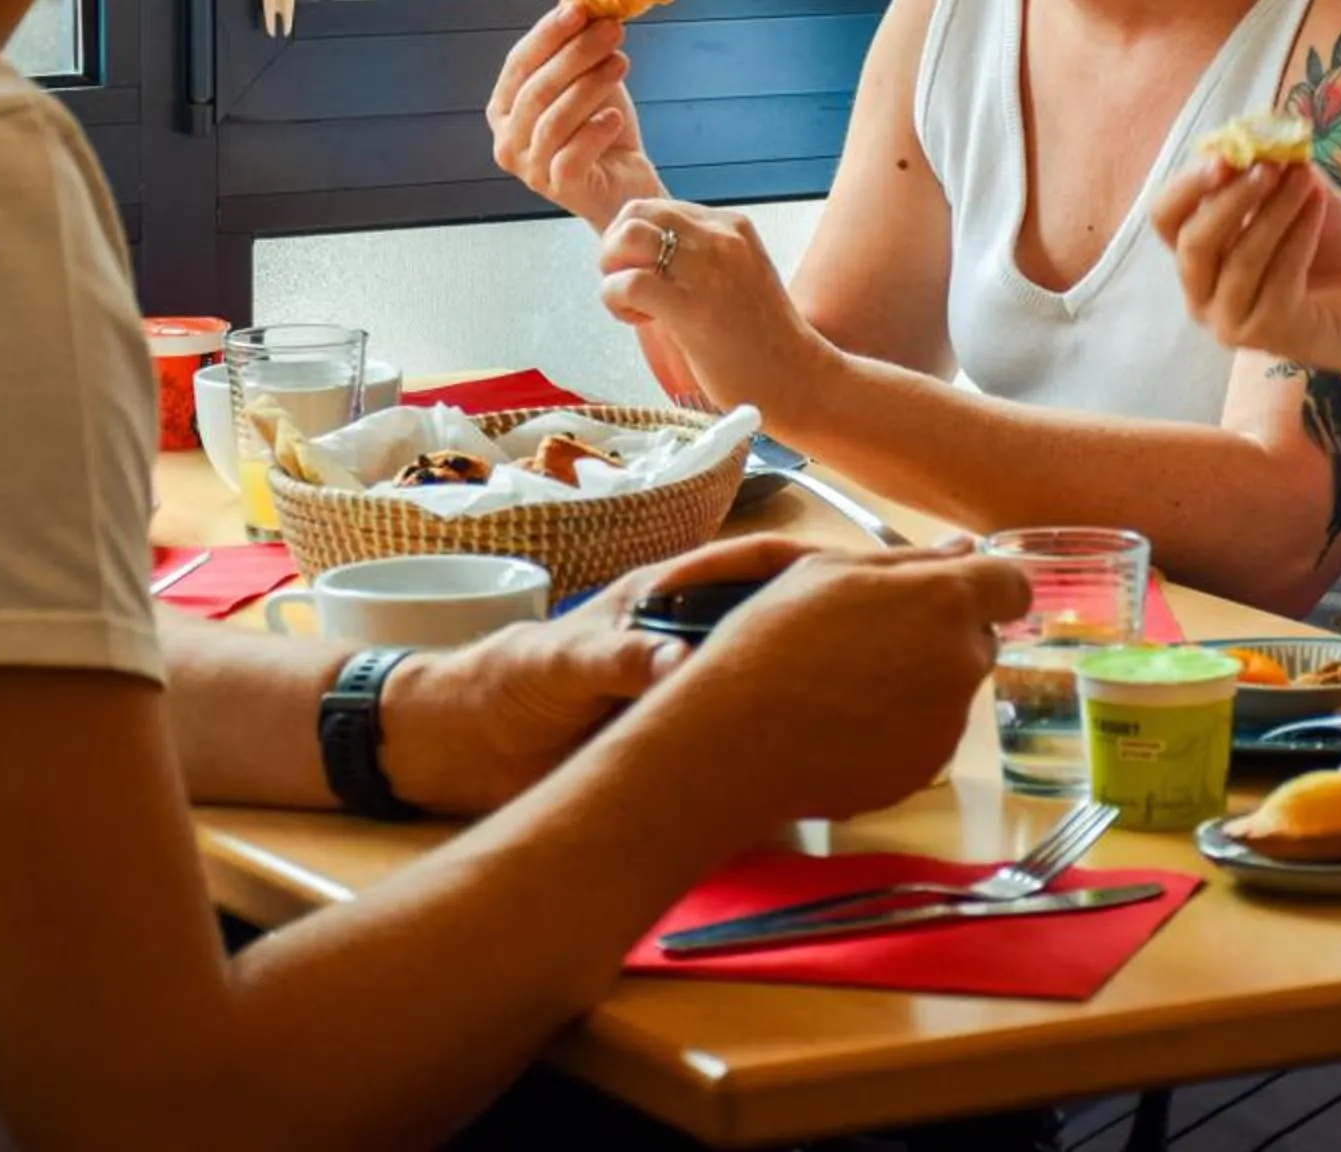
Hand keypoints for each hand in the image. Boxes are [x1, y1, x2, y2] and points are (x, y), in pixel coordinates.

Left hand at [379, 534, 816, 814]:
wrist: (468, 748)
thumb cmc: (511, 679)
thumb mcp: (562, 662)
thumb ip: (618, 658)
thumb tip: (683, 664)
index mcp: (666, 597)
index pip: (749, 567)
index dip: (800, 567)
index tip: (853, 579)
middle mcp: (687, 639)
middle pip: (767, 627)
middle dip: (816, 637)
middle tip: (872, 660)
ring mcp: (688, 694)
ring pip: (757, 689)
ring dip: (796, 700)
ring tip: (856, 719)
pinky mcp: (681, 746)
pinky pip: (734, 745)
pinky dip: (767, 756)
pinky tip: (808, 775)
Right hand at [487, 0, 661, 226]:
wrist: (626, 181)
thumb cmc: (600, 129)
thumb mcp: (587, 79)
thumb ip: (576, 47)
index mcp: (504, 109)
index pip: (518, 64)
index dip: (547, 34)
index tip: (579, 9)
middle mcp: (507, 141)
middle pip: (536, 89)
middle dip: (575, 54)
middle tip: (611, 30)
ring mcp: (530, 170)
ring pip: (553, 120)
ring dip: (589, 86)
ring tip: (622, 62)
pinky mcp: (559, 190)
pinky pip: (571, 156)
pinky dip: (594, 132)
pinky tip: (615, 118)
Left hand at [595, 199, 830, 420]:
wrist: (797, 378)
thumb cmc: (763, 340)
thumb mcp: (736, 275)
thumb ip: (698, 257)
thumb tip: (645, 254)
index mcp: (731, 226)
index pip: (657, 207)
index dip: (633, 238)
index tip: (643, 271)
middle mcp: (720, 238)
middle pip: (636, 213)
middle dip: (615, 248)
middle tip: (626, 284)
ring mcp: (708, 271)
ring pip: (629, 238)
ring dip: (612, 270)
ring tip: (632, 302)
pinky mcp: (692, 309)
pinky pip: (629, 282)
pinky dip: (616, 300)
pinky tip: (640, 320)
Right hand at [646, 543, 1032, 823]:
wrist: (738, 737)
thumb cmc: (775, 637)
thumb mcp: (830, 571)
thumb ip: (909, 561)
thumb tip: (962, 549)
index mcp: (946, 601)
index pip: (1012, 587)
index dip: (984, 589)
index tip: (946, 598)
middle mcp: (962, 662)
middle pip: (977, 641)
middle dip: (942, 639)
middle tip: (875, 643)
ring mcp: (948, 723)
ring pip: (949, 693)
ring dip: (918, 687)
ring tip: (847, 691)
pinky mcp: (925, 772)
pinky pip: (924, 740)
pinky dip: (898, 733)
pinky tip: (844, 729)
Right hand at [1150, 155, 1340, 375]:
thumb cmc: (1331, 246)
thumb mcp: (1294, 194)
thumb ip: (1267, 168)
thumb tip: (1243, 137)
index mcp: (1198, 257)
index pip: (1165, 218)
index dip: (1187, 186)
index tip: (1225, 156)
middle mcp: (1203, 295)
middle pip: (1192, 242)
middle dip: (1231, 198)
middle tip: (1271, 166)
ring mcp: (1231, 322)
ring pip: (1238, 259)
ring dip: (1274, 211)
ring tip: (1307, 179)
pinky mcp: (1270, 336)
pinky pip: (1277, 278)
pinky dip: (1298, 236)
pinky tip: (1319, 207)